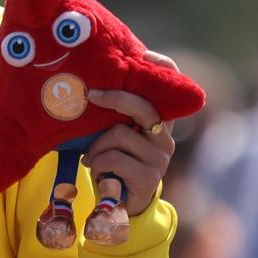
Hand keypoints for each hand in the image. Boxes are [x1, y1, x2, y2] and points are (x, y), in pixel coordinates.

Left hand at [83, 51, 181, 217]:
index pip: (172, 91)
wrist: (118, 203)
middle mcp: (165, 138)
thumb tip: (85, 89)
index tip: (146, 54)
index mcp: (157, 123)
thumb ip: (111, 116)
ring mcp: (160, 157)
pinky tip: (98, 171)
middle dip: (114, 98)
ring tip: (93, 159)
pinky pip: (114, 158)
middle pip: (143, 108)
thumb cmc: (111, 162)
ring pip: (118, 135)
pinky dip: (97, 163)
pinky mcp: (149, 177)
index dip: (164, 70)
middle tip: (91, 95)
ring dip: (96, 147)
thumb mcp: (111, 135)